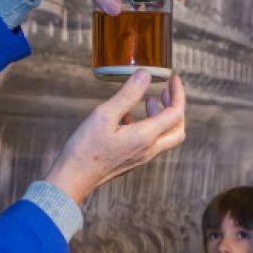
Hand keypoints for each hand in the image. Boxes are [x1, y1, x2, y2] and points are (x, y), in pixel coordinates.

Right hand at [44, 72, 185, 204]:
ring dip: (162, 117)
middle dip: (176, 107)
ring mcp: (141, 157)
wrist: (74, 178)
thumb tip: (146, 74)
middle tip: (167, 90)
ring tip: (151, 100)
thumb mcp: (105, 115)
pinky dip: (148, 126)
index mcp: (146, 137)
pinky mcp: (131, 160)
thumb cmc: (86, 148)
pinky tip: (130, 116)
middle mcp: (148, 149)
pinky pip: (149, 142)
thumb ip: (127, 94)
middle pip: (177, 129)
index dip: (178, 93)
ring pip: (164, 137)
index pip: (175, 113)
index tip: (173, 78)